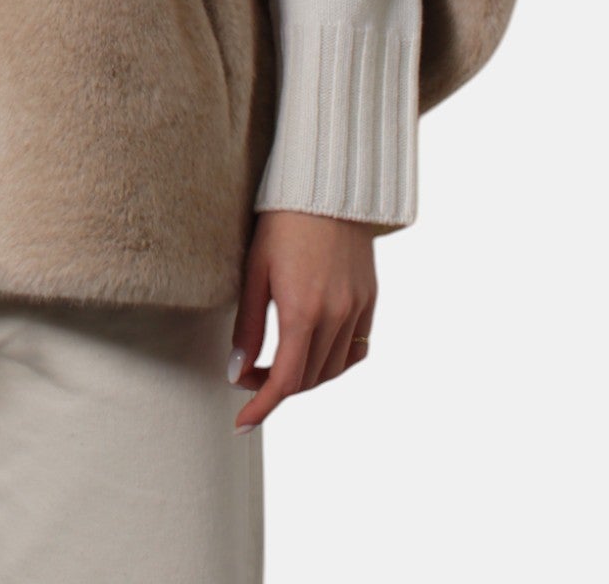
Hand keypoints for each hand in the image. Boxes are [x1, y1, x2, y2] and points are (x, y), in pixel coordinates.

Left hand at [227, 211, 379, 432]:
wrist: (325, 187)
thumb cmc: (281, 223)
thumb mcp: (254, 271)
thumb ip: (247, 327)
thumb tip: (238, 372)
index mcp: (303, 311)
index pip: (286, 381)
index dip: (263, 406)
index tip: (243, 422)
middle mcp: (336, 316)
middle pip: (309, 379)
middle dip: (277, 388)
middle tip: (250, 377)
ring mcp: (357, 309)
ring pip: (334, 369)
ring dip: (306, 378)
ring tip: (279, 366)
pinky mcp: (369, 299)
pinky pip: (356, 349)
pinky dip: (335, 361)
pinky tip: (314, 352)